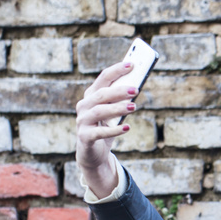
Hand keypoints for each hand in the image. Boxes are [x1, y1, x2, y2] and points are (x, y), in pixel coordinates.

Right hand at [75, 61, 138, 197]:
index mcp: (91, 96)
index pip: (103, 78)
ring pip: (99, 111)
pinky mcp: (85, 137)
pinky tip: (127, 128)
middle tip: (136, 89)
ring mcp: (82, 121)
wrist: (93, 154)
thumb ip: (121, 101)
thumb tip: (137, 86)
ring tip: (133, 106)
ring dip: (117, 108)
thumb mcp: (114, 113)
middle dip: (119, 90)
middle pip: (101, 94)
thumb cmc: (105, 129)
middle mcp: (84, 106)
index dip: (116, 70)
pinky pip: (99, 132)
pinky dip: (114, 130)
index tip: (132, 65)